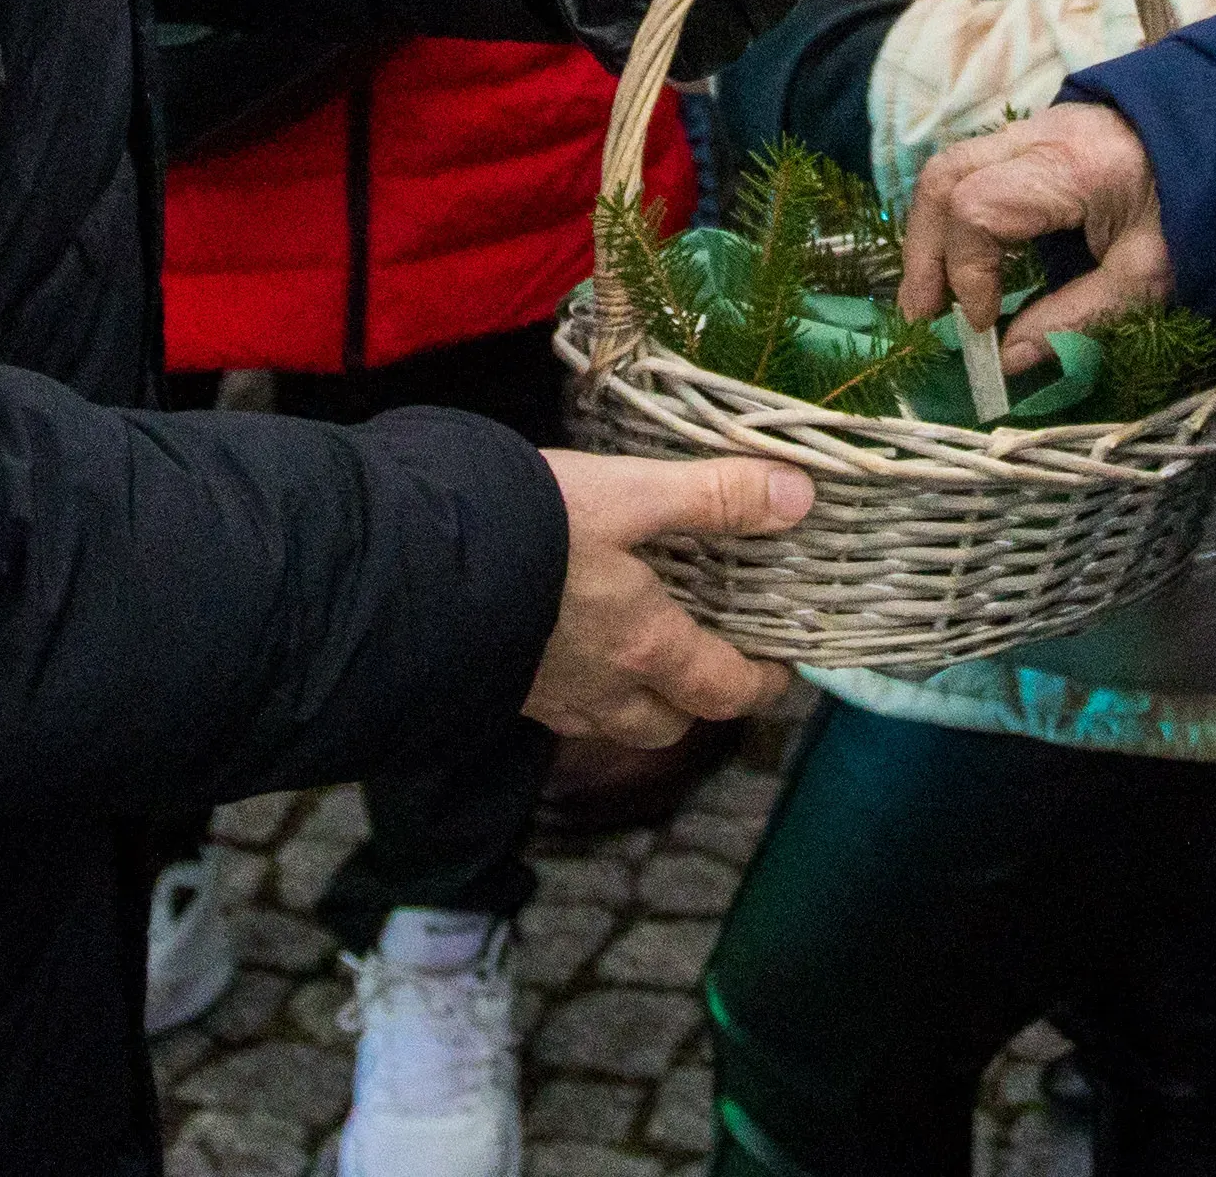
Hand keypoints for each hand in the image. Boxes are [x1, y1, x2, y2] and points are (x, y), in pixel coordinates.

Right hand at [522, 450, 812, 744]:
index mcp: (648, 648)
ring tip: (643, 652)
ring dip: (640, 701)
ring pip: (613, 723)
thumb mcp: (630, 493)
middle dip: (698, 700)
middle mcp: (603, 691)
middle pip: (669, 723)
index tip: (782, 666)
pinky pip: (561, 710)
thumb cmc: (531, 527)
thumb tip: (801, 496)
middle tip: (712, 654)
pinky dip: (584, 690)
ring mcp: (547, 698)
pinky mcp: (502, 690)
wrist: (413, 566)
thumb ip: (715, 495)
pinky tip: (570, 646)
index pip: (725, 691)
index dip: (763, 683)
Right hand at [901, 101, 1171, 339]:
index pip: (977, 206)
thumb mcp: (1147, 281)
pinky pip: (974, 167)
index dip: (966, 270)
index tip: (984, 324)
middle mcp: (1043, 133)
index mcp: (1073, 165)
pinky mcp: (1040, 136)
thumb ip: (1074, 321)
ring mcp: (1037, 127)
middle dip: (925, 250)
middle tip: (923, 316)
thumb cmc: (1205, 216)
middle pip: (945, 175)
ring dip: (932, 232)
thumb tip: (1006, 360)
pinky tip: (963, 260)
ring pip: (950, 166)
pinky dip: (955, 215)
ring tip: (932, 295)